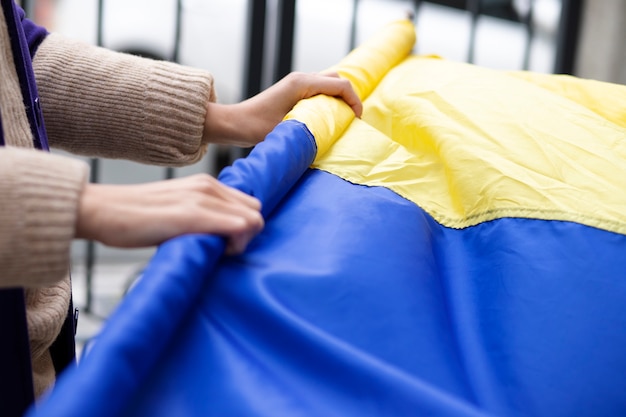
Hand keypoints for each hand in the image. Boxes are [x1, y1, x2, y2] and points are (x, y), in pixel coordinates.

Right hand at [75, 174, 263, 254]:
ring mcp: (202, 198)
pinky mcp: (193, 215)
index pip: (248, 204)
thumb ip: (199, 215)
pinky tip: (215, 252)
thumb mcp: (176, 209)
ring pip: (253, 219)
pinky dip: (235, 244)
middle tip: (222, 249)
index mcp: (206, 184)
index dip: (243, 227)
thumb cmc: (135, 218)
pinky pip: (238, 226)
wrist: (102, 211)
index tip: (223, 243)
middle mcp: (209, 186)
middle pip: (256, 211)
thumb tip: (217, 235)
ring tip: (217, 252)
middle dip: (247, 234)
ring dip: (242, 241)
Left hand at [203, 71, 362, 146]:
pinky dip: (329, 100)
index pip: (341, 85)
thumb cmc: (257, 127)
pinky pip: (319, 90)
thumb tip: (335, 137)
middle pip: (337, 79)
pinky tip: (328, 118)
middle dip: (349, 97)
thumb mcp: (289, 128)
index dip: (355, 101)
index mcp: (302, 84)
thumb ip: (314, 127)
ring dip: (339, 99)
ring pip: (329, 84)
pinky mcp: (293, 91)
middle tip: (352, 119)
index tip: (358, 120)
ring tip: (342, 120)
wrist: (236, 123)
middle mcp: (301, 78)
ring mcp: (297, 83)